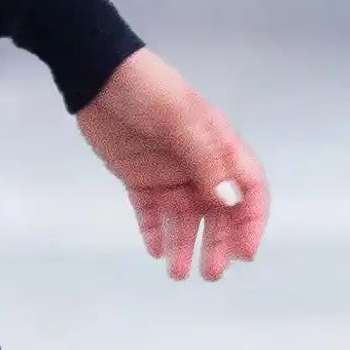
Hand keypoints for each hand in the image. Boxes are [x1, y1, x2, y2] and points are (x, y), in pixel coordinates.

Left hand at [71, 47, 268, 282]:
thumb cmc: (147, 90)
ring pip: (185, 219)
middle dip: (218, 244)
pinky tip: (155, 251)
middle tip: (210, 274)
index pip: (248, 189)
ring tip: (178, 273)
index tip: (245, 252)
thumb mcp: (179, 120)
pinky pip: (152, 212)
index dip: (251, 221)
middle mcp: (199, 164)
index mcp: (219, 146)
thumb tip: (229, 201)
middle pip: (218, 213)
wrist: (97, 75)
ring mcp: (170, 172)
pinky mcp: (140, 178)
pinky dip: (155, 232)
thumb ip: (205, 161)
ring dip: (185, 245)